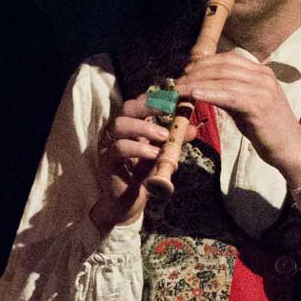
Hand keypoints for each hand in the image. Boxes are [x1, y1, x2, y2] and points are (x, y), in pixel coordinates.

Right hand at [89, 96, 196, 231]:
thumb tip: (192, 128)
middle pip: (127, 108)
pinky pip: (119, 148)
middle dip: (149, 105)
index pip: (138, 103)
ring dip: (144, 127)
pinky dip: (139, 148)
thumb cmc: (142, 174)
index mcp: (129, 126)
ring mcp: (109, 145)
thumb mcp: (162, 154)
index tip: (174, 99)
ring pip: (120, 124)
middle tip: (169, 111)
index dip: (155, 98)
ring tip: (164, 136)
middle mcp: (116, 132)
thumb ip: (175, 140)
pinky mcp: (107, 162)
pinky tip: (154, 154)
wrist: (128, 202)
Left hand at [176, 53, 300, 190]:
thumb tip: (204, 87)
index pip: (228, 59)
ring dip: (197, 83)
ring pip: (223, 79)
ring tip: (179, 90)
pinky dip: (210, 93)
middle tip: (177, 82)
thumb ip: (229, 93)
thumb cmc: (267, 130)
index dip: (204, 63)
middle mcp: (263, 76)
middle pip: (223, 66)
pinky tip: (194, 95)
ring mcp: (263, 89)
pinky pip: (229, 96)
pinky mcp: (259, 105)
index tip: (185, 71)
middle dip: (196, 72)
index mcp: (262, 72)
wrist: (291, 149)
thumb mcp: (246, 106)